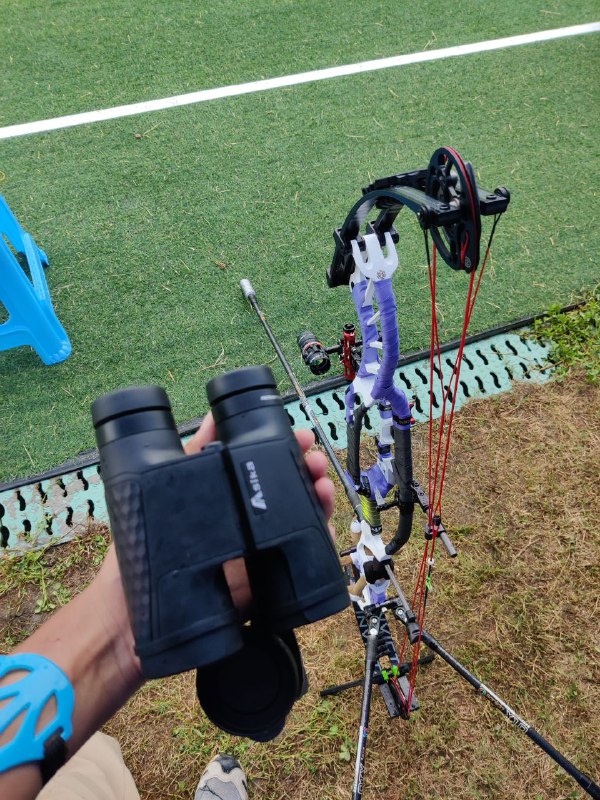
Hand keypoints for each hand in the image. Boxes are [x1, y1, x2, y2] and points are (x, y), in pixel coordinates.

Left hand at [98, 412, 336, 624]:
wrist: (131, 619)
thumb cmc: (137, 554)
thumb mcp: (161, 495)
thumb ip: (190, 457)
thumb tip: (211, 417)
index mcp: (225, 500)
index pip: (266, 469)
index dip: (289, 452)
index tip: (303, 437)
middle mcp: (244, 523)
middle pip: (290, 492)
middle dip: (309, 473)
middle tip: (315, 462)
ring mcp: (256, 553)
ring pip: (300, 522)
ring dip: (317, 503)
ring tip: (322, 489)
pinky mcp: (264, 584)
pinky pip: (300, 563)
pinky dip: (318, 547)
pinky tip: (324, 531)